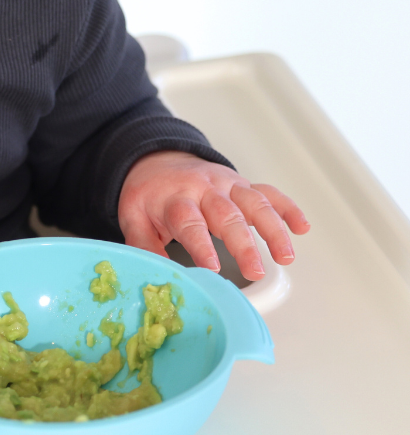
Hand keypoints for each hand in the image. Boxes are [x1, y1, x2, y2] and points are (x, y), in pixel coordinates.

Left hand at [119, 151, 309, 280]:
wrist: (156, 160)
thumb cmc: (148, 195)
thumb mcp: (133, 217)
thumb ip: (143, 245)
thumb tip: (156, 274)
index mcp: (175, 199)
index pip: (189, 222)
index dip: (201, 245)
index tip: (212, 268)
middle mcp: (204, 189)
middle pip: (227, 215)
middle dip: (244, 244)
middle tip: (255, 271)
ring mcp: (227, 185)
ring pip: (255, 203)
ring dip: (273, 228)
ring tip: (285, 256)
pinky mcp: (242, 184)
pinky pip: (269, 193)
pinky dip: (287, 208)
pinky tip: (301, 227)